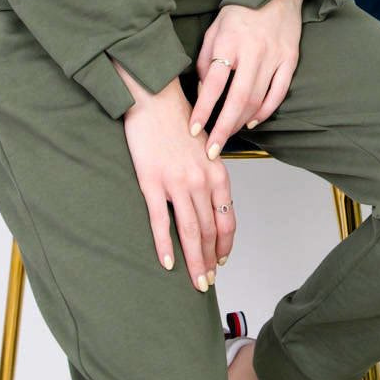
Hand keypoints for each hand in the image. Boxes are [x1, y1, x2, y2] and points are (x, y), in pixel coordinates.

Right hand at [116, 70, 235, 290]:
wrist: (153, 98)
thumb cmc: (178, 119)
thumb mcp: (206, 147)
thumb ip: (210, 174)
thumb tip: (212, 200)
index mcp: (217, 173)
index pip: (227, 219)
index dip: (225, 245)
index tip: (222, 261)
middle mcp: (201, 182)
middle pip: (210, 231)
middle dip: (210, 261)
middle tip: (208, 281)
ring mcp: (176, 184)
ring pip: (190, 232)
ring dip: (194, 261)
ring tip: (196, 282)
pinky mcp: (152, 183)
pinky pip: (160, 222)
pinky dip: (165, 246)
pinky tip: (168, 263)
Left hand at [189, 0, 306, 160]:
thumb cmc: (239, 12)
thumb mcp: (214, 30)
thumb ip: (207, 60)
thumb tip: (204, 91)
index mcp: (229, 43)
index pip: (214, 84)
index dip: (203, 109)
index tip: (194, 130)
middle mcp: (253, 52)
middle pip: (237, 99)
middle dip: (223, 128)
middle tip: (212, 149)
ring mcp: (274, 57)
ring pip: (257, 99)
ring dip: (241, 122)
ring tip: (227, 134)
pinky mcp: (289, 60)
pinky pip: (278, 93)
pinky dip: (265, 111)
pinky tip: (252, 120)